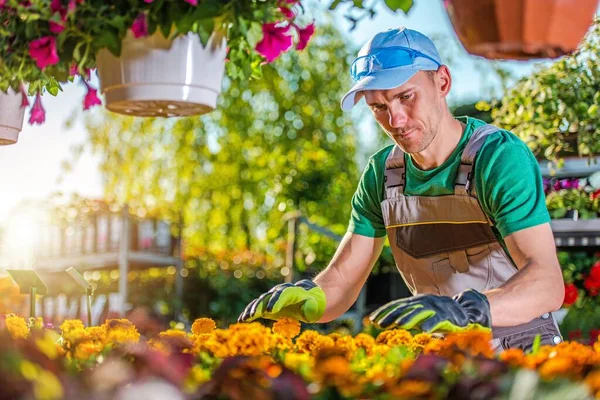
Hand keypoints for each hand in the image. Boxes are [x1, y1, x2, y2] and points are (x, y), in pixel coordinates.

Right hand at [238, 279, 325, 322]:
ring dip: (253, 309)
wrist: (317, 298)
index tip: (270, 310)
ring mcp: (276, 297)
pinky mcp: (271, 305)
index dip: (276, 301)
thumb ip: (311, 309)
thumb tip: (305, 311)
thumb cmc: (319, 304)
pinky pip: (260, 307)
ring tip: (244, 318)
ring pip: (262, 301)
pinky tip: (242, 319)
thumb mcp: (318, 307)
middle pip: (270, 296)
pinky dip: (251, 312)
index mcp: (295, 292)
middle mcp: (283, 292)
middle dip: (261, 305)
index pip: (283, 294)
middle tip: (253, 315)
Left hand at [369, 289, 490, 332]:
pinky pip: (439, 319)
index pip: (397, 305)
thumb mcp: (421, 316)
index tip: (372, 320)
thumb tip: (388, 322)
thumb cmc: (440, 317)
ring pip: (421, 312)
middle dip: (391, 315)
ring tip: (399, 325)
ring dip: (410, 317)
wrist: (467, 313)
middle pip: (405, 307)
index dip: (385, 311)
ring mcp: (437, 308)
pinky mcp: (449, 316)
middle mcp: (425, 302)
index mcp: (417, 301)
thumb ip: (408, 317)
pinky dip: (432, 323)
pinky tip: (424, 330)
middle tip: (378, 323)